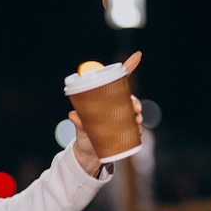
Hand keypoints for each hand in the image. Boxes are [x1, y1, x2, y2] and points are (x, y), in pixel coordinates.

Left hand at [69, 51, 143, 175]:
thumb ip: (78, 122)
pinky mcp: (125, 133)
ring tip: (137, 120)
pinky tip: (137, 131)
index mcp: (105, 101)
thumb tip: (72, 114)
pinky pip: (135, 128)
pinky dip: (138, 129)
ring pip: (134, 113)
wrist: (87, 155)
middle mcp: (115, 108)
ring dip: (138, 115)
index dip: (129, 67)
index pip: (118, 82)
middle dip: (135, 101)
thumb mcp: (80, 129)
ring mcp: (121, 120)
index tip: (138, 55)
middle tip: (135, 108)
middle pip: (129, 98)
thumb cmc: (83, 137)